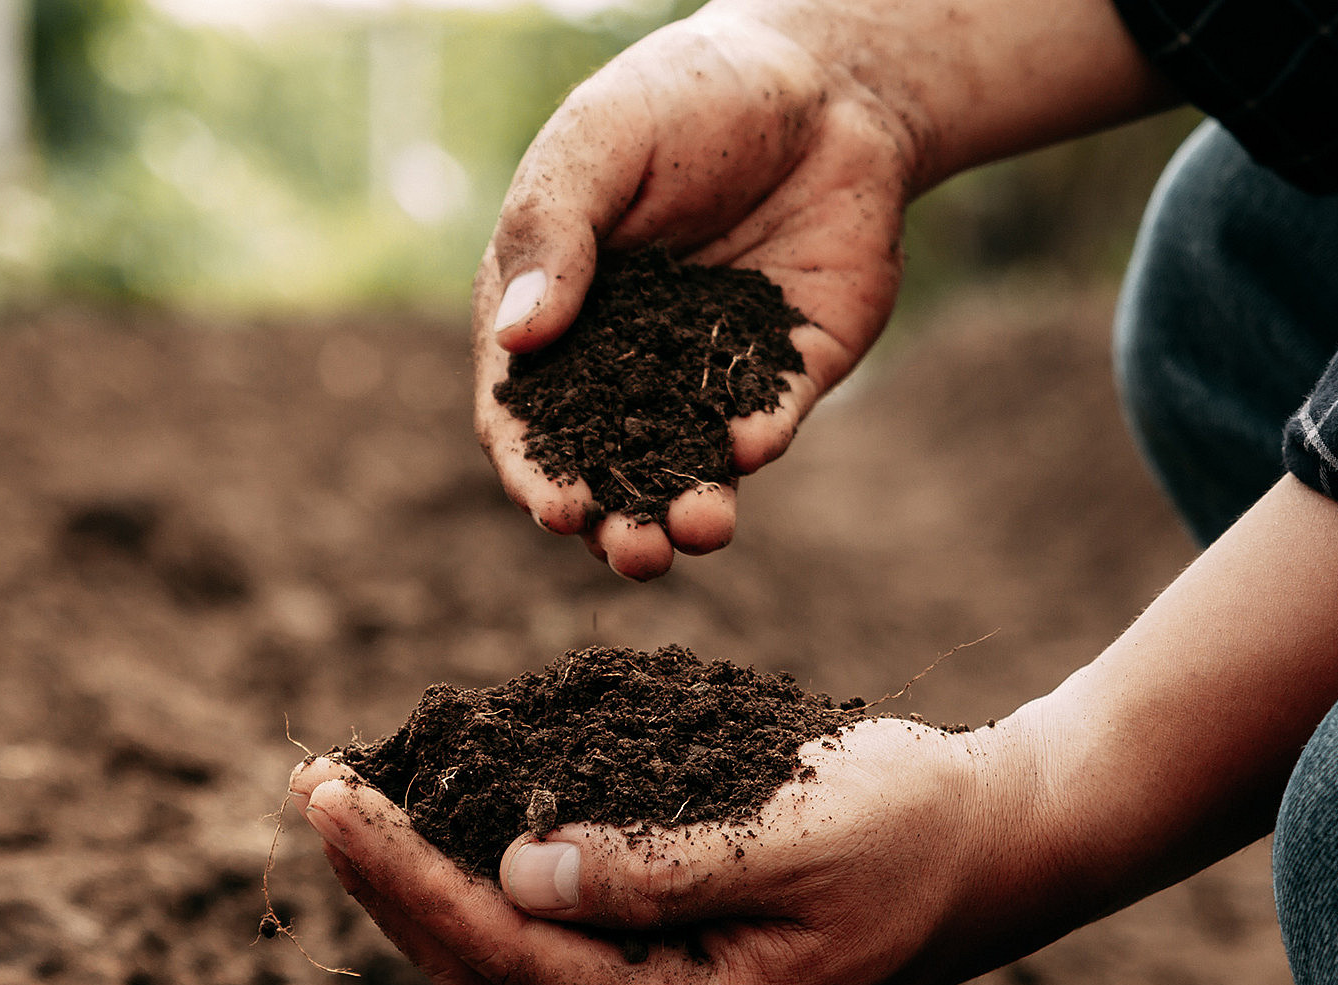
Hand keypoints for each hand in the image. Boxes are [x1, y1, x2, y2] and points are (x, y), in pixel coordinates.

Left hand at [290, 717, 1049, 984]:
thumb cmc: (915, 830)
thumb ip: (655, 869)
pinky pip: (558, 925)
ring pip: (511, 952)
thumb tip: (515, 876)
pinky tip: (450, 819)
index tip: (331, 798)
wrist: (1001, 842)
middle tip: (312, 785)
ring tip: (351, 801)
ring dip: (427, 877)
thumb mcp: (793, 839)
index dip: (407, 877)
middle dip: (391, 879)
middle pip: (488, 969)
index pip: (508, 957)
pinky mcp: (681, 956)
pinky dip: (490, 870)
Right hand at [473, 4, 914, 579]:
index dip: (536, 470)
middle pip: (608, 466)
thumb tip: (516, 341)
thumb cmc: (684, 98)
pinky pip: (767, 422)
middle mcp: (626, 362)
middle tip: (631, 551)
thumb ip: (554, 236)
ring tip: (697, 530)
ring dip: (688, 510)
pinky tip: (749, 445)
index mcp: (557, 316)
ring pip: (688, 467)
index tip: (555, 508)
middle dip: (616, 522)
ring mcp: (708, 374)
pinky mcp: (787, 372)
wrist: (821, 81)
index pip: (528, 417)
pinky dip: (755, 442)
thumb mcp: (599, 144)